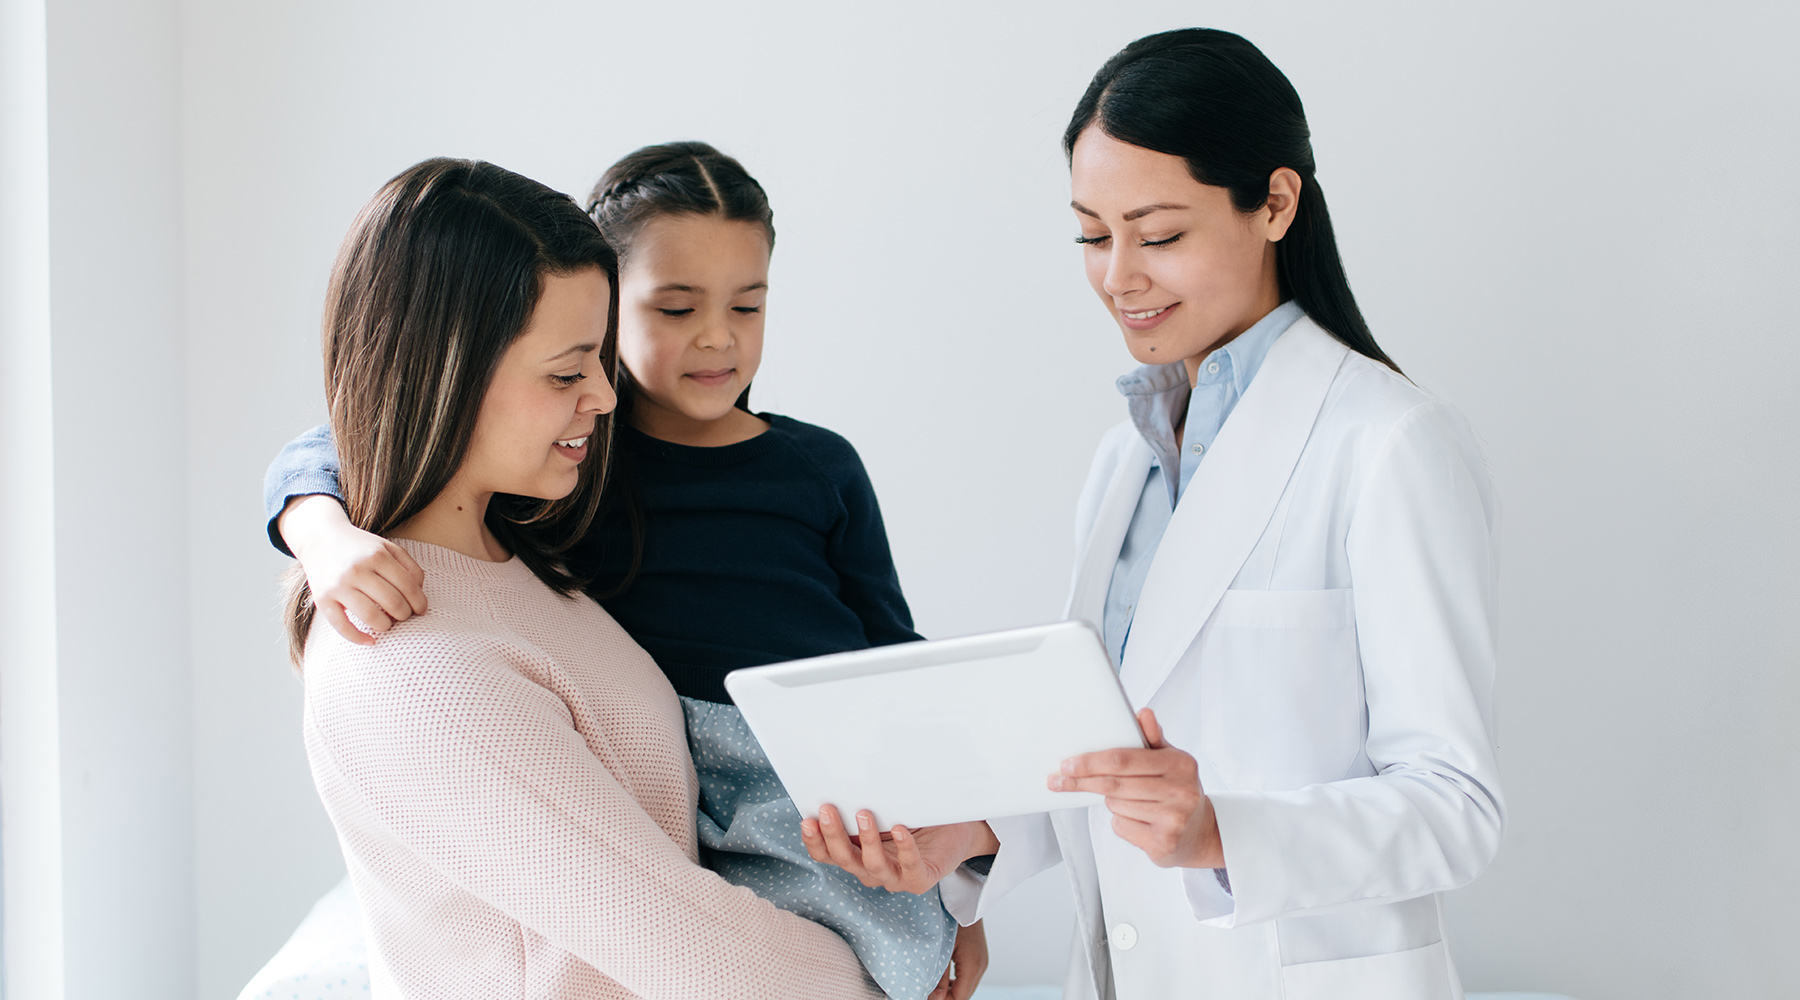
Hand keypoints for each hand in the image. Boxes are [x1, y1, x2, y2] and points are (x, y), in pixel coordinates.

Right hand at [280, 494, 426, 644]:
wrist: (320, 539)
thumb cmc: (361, 548)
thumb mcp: (387, 548)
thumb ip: (409, 566)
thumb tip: (420, 593)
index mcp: (377, 555)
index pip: (408, 586)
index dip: (419, 602)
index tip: (421, 610)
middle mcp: (357, 569)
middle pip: (392, 602)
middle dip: (404, 614)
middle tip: (404, 615)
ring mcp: (339, 585)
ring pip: (370, 616)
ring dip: (386, 626)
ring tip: (388, 623)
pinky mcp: (322, 599)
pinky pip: (342, 626)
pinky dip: (358, 638)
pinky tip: (371, 641)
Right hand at [799, 807, 997, 894]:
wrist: (955, 831)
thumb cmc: (913, 817)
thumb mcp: (884, 808)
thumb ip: (863, 801)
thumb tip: (843, 772)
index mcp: (856, 854)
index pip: (826, 854)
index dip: (814, 840)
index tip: (806, 819)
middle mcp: (870, 870)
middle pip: (844, 859)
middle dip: (833, 835)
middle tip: (828, 810)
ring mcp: (894, 878)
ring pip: (872, 866)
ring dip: (866, 841)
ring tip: (864, 814)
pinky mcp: (920, 880)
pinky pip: (910, 867)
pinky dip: (904, 849)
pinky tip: (899, 829)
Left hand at [930, 920, 987, 999]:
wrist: (964, 896)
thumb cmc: (950, 916)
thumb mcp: (941, 947)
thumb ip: (938, 976)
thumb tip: (935, 998)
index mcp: (972, 966)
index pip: (959, 998)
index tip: (925, 996)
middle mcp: (980, 966)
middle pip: (963, 995)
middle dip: (946, 997)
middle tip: (926, 992)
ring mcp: (981, 961)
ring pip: (966, 987)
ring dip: (951, 991)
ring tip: (932, 987)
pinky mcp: (978, 956)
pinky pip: (968, 977)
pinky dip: (956, 982)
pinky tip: (943, 978)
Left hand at [1049, 708, 1223, 868]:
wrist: (1199, 833)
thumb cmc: (1177, 789)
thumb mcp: (1170, 760)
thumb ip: (1152, 738)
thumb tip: (1143, 713)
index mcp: (1180, 763)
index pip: (1124, 759)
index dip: (1091, 762)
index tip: (1068, 763)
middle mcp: (1180, 791)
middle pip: (1114, 785)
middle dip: (1082, 782)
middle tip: (1058, 780)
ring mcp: (1173, 819)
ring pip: (1116, 805)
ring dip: (1110, 802)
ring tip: (1129, 801)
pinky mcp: (1163, 844)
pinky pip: (1122, 827)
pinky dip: (1121, 822)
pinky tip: (1138, 820)